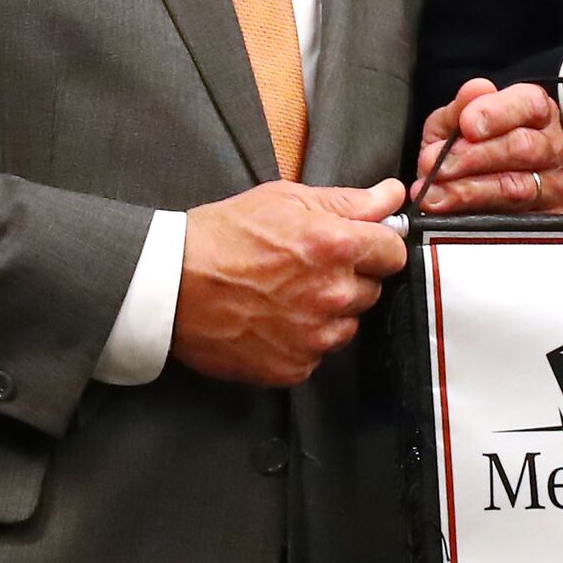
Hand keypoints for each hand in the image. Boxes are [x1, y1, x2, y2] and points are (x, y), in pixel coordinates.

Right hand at [175, 178, 410, 387]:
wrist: (169, 285)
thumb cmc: (222, 235)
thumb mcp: (284, 199)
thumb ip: (348, 201)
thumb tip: (393, 195)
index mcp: (336, 246)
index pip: (393, 253)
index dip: (376, 246)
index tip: (358, 245)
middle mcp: (333, 294)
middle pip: (371, 290)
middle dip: (348, 278)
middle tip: (305, 268)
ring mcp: (314, 336)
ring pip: (347, 325)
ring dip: (328, 312)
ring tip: (285, 295)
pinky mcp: (294, 367)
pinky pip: (317, 354)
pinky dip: (302, 340)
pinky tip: (272, 321)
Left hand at [413, 79, 562, 216]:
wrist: (488, 194)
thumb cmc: (474, 151)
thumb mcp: (457, 125)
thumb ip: (460, 108)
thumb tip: (474, 89)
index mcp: (537, 112)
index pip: (528, 103)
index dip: (497, 113)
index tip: (466, 125)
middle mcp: (555, 146)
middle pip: (522, 146)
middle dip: (473, 157)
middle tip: (438, 166)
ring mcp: (557, 185)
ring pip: (517, 187)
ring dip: (469, 190)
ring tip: (435, 194)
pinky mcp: (552, 218)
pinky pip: (517, 221)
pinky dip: (479, 218)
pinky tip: (453, 215)